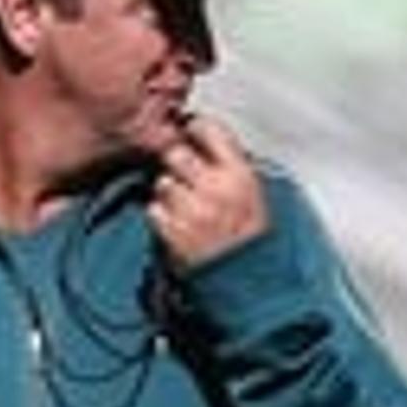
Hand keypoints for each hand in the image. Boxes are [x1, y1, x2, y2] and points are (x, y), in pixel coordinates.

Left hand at [147, 115, 269, 271]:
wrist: (247, 278)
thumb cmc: (249, 232)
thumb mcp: (253, 190)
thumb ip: (228, 161)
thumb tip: (198, 131)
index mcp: (240, 175)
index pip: (208, 129)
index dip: (195, 129)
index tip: (192, 134)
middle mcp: (216, 190)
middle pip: (175, 152)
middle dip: (177, 162)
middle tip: (185, 173)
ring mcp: (193, 212)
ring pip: (162, 182)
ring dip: (169, 191)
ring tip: (185, 204)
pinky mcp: (174, 232)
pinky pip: (154, 209)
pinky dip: (162, 215)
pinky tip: (179, 222)